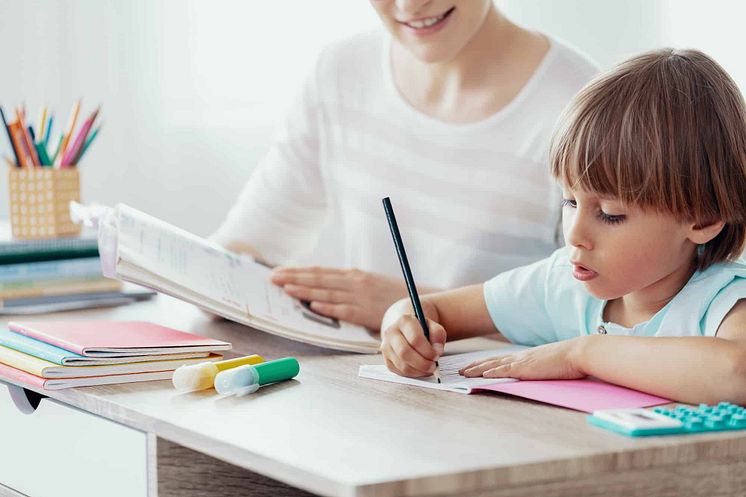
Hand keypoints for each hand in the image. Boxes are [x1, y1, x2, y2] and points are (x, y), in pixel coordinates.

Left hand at [271, 266, 410, 329]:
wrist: (417, 302)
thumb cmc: (390, 296)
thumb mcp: (369, 284)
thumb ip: (349, 285)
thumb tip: (324, 289)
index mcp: (353, 276)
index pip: (320, 272)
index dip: (299, 271)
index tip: (280, 271)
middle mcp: (354, 282)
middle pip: (319, 279)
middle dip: (294, 277)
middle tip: (273, 278)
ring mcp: (360, 297)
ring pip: (327, 292)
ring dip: (304, 290)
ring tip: (285, 289)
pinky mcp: (366, 312)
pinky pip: (343, 310)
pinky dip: (328, 307)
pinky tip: (313, 305)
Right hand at [380, 314, 446, 376]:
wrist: (404, 329)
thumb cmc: (420, 329)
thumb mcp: (432, 326)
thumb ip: (438, 334)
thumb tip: (437, 350)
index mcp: (404, 321)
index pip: (415, 339)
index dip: (428, 351)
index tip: (436, 355)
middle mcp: (391, 333)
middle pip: (405, 353)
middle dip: (422, 363)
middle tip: (433, 366)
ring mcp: (386, 347)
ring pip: (402, 365)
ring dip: (419, 371)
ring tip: (428, 368)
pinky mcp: (386, 360)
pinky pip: (400, 372)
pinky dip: (413, 374)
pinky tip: (420, 369)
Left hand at [459, 338, 586, 379]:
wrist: (579, 352)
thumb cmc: (570, 360)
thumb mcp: (550, 364)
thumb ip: (541, 368)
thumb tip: (538, 373)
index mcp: (526, 357)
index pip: (500, 360)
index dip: (485, 364)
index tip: (473, 367)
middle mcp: (520, 357)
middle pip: (492, 361)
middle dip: (474, 366)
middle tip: (460, 371)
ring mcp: (522, 361)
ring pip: (493, 365)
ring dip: (477, 369)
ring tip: (463, 373)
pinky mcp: (526, 368)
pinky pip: (505, 370)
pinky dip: (491, 372)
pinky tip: (482, 375)